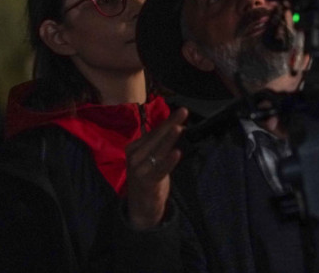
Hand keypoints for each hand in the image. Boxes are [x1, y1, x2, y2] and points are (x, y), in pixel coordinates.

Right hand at [124, 107, 187, 229]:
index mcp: (134, 148)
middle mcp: (134, 156)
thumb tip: (176, 125)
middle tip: (184, 111)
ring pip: (158, 151)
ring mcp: (139, 169)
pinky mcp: (146, 182)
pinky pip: (160, 169)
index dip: (168, 121)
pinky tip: (177, 153)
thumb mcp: (151, 157)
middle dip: (171, 124)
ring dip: (169, 139)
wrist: (140, 206)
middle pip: (156, 137)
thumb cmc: (148, 176)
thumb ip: (160, 143)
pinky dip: (169, 161)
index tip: (181, 111)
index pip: (154, 132)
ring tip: (179, 128)